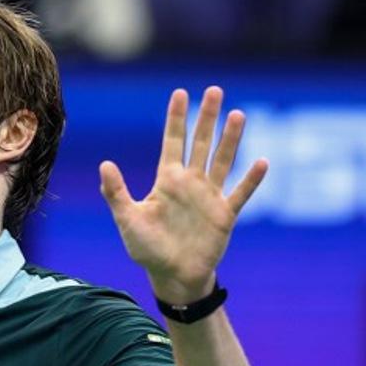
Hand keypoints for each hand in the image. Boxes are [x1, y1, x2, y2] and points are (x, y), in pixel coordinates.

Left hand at [99, 87, 267, 303]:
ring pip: (223, 161)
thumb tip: (104, 164)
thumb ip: (116, 192)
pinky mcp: (224, 215)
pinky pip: (241, 193)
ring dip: (231, 139)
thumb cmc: (146, 248)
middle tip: (215, 90)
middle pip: (201, 143)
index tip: (180, 93)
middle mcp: (190, 183)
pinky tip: (262, 162)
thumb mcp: (127, 219)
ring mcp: (209, 197)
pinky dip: (251, 180)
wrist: (172, 275)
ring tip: (238, 115)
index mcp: (167, 180)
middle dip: (207, 117)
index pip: (173, 142)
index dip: (177, 118)